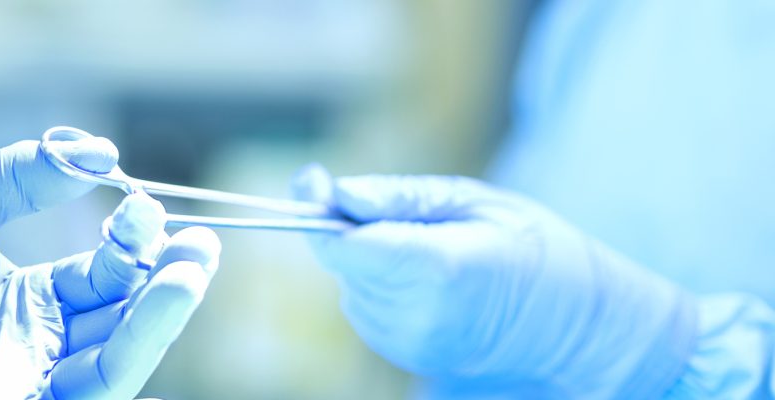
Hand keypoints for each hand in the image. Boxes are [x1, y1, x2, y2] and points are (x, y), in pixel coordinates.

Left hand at [290, 165, 695, 396]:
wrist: (578, 325)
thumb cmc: (535, 249)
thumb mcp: (475, 200)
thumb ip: (399, 197)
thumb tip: (336, 192)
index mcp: (435, 268)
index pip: (341, 243)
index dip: (319, 209)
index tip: (316, 179)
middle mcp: (414, 313)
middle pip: (341, 260)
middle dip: (356, 229)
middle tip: (411, 217)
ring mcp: (408, 342)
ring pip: (351, 283)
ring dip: (372, 260)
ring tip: (435, 252)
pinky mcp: (405, 355)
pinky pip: (367, 307)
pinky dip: (383, 286)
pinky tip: (431, 281)